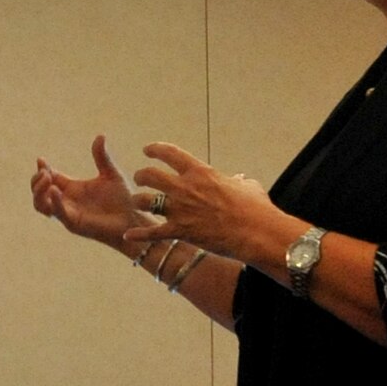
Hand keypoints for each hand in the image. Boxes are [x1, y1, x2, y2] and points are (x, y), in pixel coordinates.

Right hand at [32, 135, 152, 251]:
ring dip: (38, 192)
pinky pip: (57, 213)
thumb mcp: (110, 174)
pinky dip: (54, 202)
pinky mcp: (73, 224)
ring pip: (41, 205)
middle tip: (44, 171)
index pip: (49, 178)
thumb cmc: (123, 199)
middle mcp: (67, 201)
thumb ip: (102, 157)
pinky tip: (55, 190)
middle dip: (36, 181)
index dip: (42, 169)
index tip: (41, 160)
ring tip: (45, 179)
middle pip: (39, 192)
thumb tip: (100, 135)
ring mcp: (68, 213)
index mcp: (72, 188)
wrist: (133, 219)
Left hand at [125, 142, 277, 261]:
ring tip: (138, 204)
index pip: (170, 154)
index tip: (148, 150)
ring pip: (144, 201)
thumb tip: (239, 180)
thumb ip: (238, 181)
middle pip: (149, 176)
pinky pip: (151, 233)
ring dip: (139, 202)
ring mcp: (180, 210)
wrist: (258, 233)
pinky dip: (139, 235)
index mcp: (201, 173)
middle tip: (141, 179)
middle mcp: (185, 188)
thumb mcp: (249, 187)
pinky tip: (128, 235)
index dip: (155, 149)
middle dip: (141, 176)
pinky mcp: (180, 231)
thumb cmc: (257, 209)